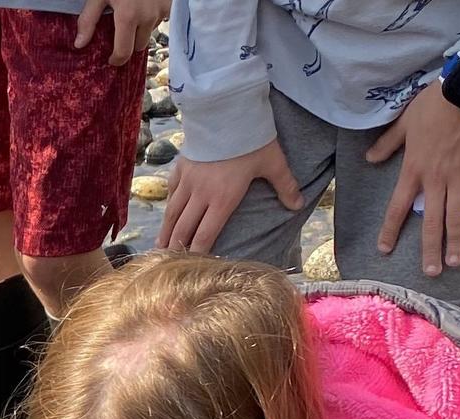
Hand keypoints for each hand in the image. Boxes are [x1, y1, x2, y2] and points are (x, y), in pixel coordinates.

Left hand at [73, 0, 165, 64]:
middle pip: (139, 46)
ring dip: (141, 29)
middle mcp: (147, 18)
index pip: (124, 53)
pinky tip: (144, 5)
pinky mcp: (171, 5)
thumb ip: (89, 20)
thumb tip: (79, 44)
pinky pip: (160, 19)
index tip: (111, 59)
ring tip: (133, 13)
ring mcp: (162, 11)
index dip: (117, 59)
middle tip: (120, 32)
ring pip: (150, 32)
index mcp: (128, 18)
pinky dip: (152, 16)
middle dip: (129, 43)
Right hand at [159, 141, 303, 252]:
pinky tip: (167, 214)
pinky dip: (169, 207)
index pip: (205, 235)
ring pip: (172, 214)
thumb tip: (298, 205)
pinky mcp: (180, 168)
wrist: (226, 111)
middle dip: (177, 248)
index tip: (193, 266)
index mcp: (223, 199)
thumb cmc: (251, 138)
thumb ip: (285, 185)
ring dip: (166, 233)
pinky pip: (171, 193)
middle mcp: (200, 196)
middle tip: (171, 263)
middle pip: (184, 229)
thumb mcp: (273, 161)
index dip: (198, 253)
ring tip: (160, 247)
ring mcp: (187, 182)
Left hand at [366, 83, 459, 276]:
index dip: (390, 230)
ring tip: (455, 262)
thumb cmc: (433, 104)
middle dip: (429, 249)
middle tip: (431, 272)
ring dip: (457, 241)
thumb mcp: (404, 123)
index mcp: (414, 171)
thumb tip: (369, 159)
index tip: (385, 250)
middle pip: (430, 221)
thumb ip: (388, 144)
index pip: (397, 207)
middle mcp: (436, 179)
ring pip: (457, 215)